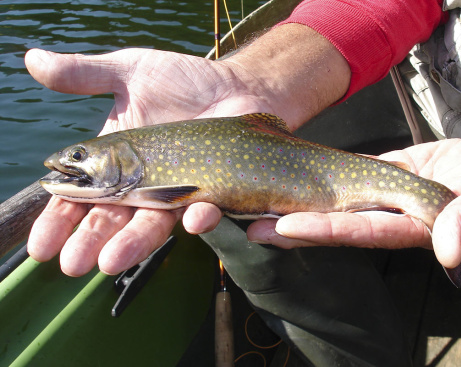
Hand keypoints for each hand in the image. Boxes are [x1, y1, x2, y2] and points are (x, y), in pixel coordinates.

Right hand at [26, 24, 350, 276]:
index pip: (82, 195)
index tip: (41, 247)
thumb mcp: (131, 72)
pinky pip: (205, 208)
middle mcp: (144, 182)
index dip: (59, 221)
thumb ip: (85, 73)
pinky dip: (199, 216)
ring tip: (110, 262)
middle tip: (73, 264)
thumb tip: (32, 59)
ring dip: (132, 243)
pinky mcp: (213, 192)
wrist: (238, 86)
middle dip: (89, 241)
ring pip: (152, 223)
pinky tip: (192, 221)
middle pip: (111, 218)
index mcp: (117, 159)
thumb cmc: (186, 81)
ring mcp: (178, 191)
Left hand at [247, 135, 460, 268]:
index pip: (361, 230)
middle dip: (292, 224)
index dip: (323, 228)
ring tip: (255, 200)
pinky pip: (345, 177)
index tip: (284, 226)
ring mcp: (381, 197)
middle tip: (248, 221)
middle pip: (334, 222)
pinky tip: (288, 175)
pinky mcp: (381, 176)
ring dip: (296, 202)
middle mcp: (389, 216)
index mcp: (413, 226)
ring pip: (332, 201)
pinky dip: (316, 178)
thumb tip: (449, 251)